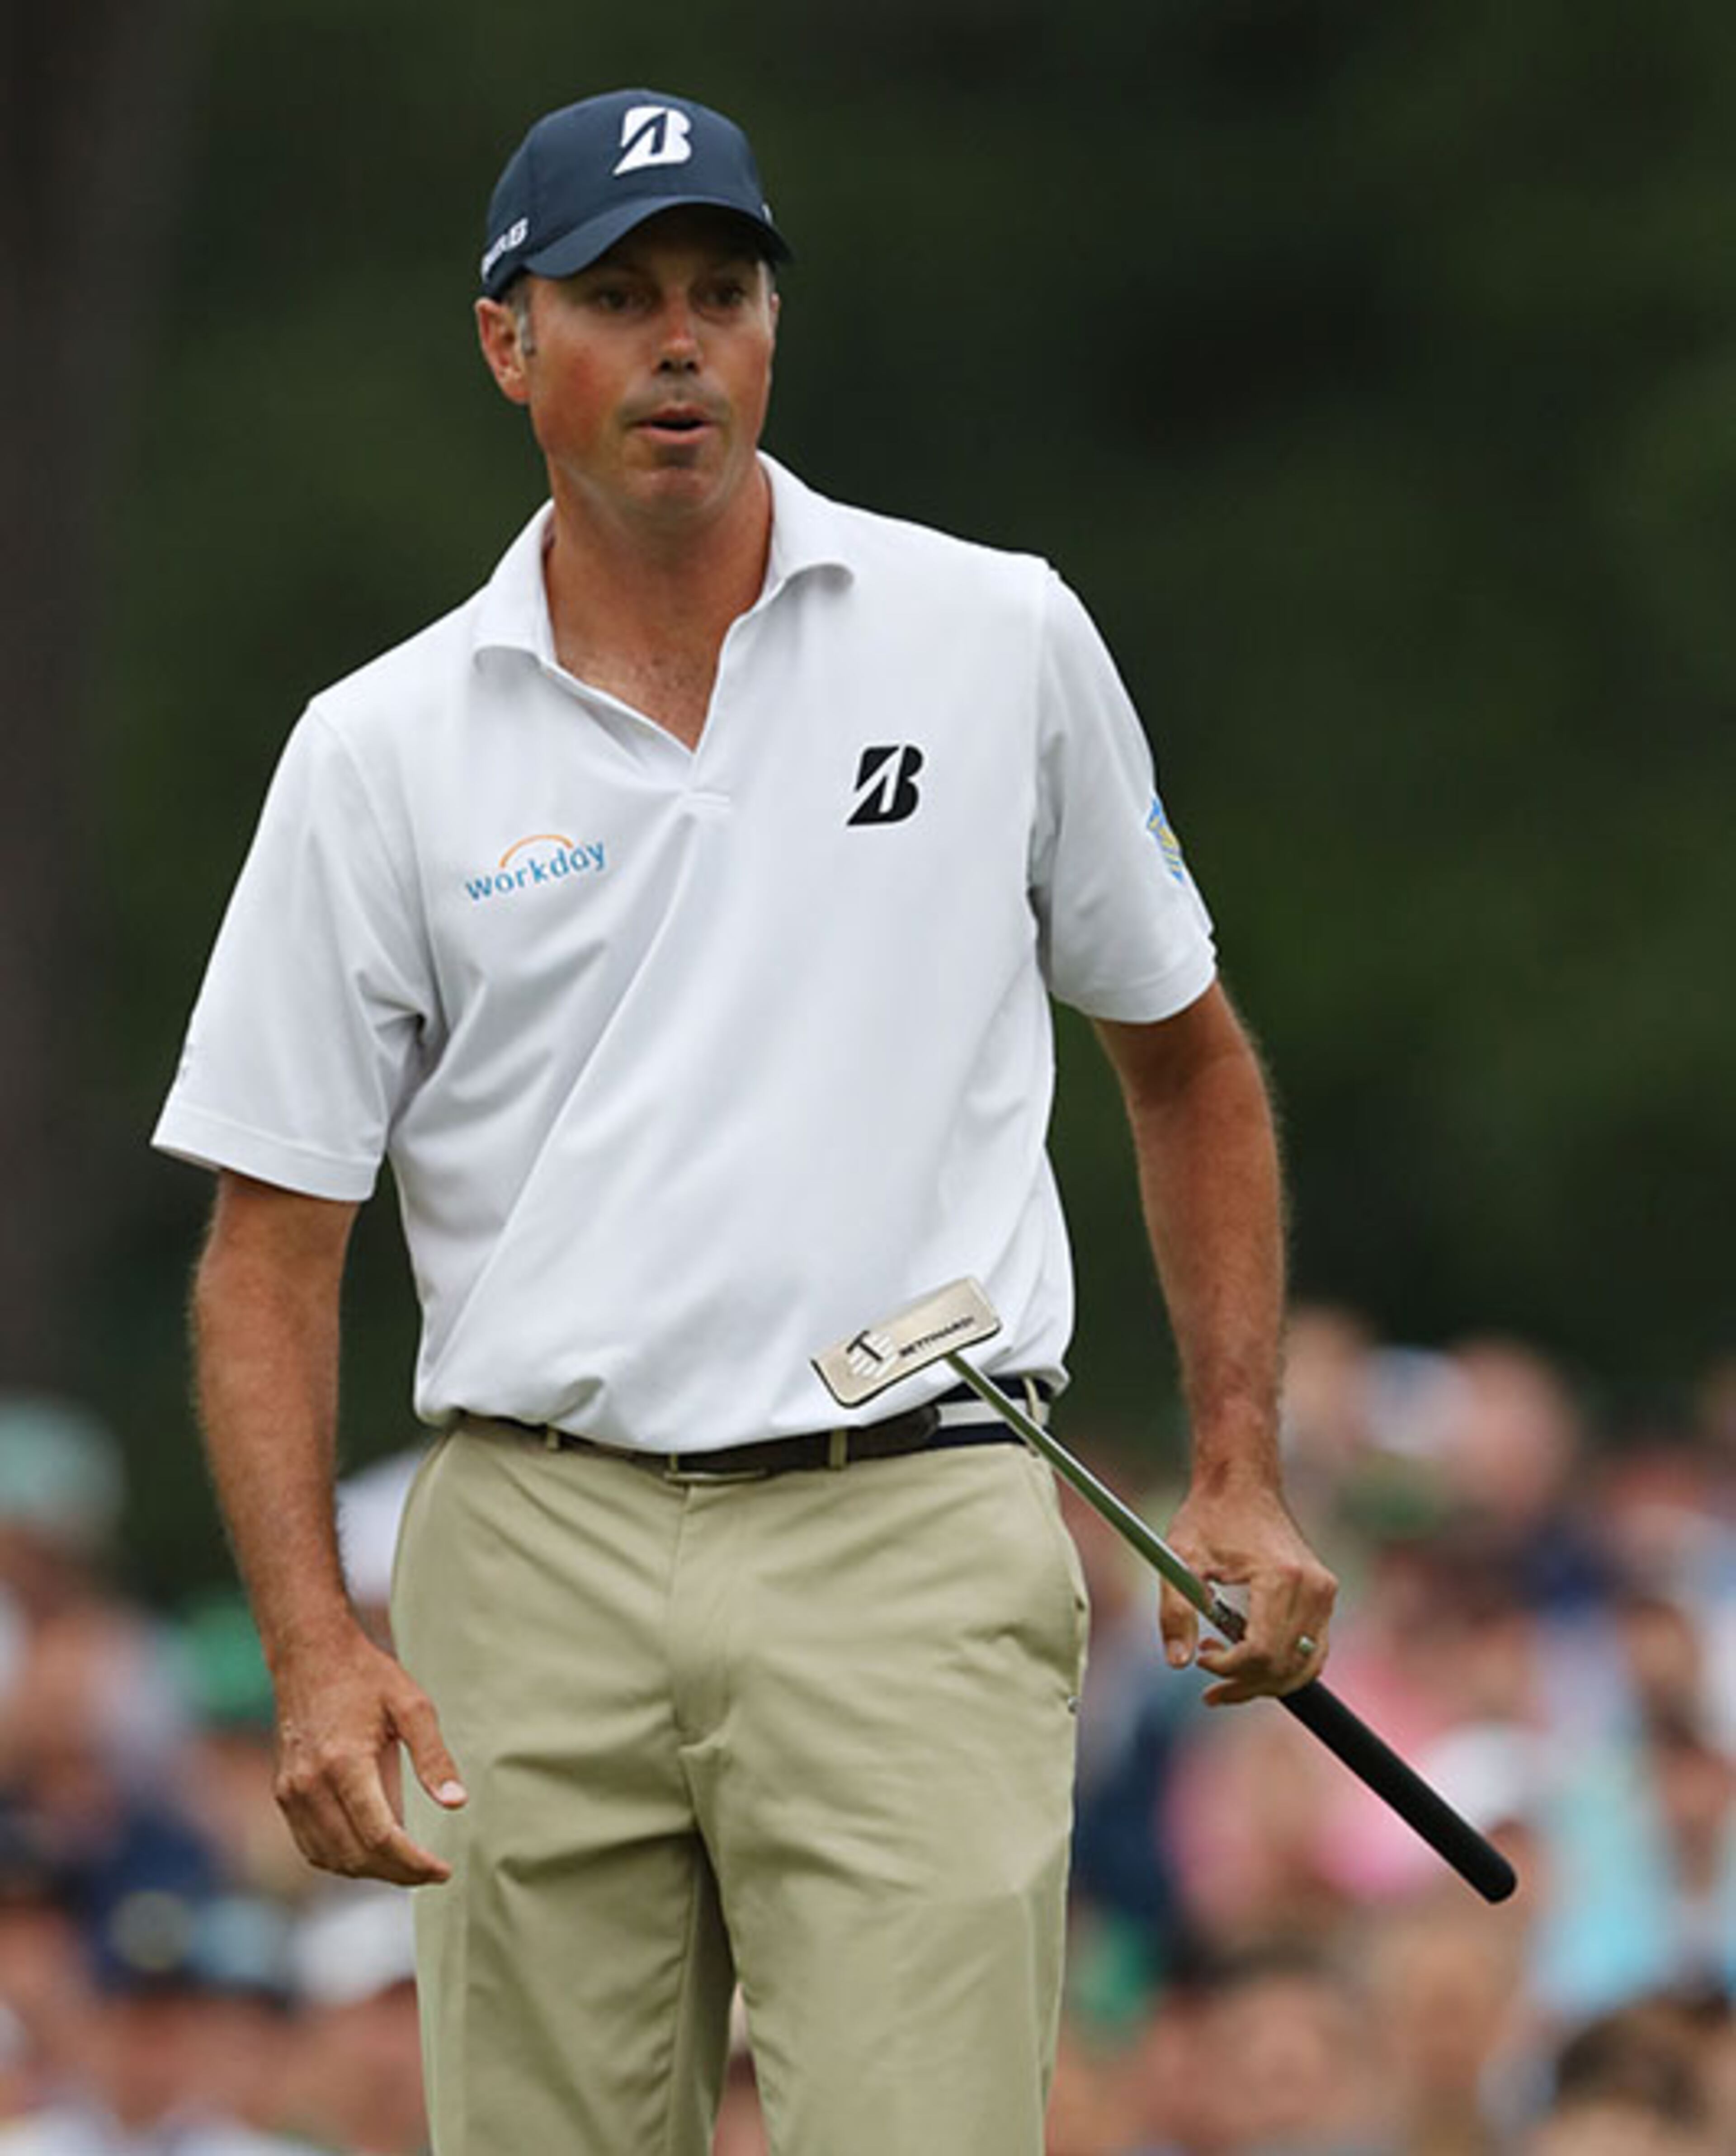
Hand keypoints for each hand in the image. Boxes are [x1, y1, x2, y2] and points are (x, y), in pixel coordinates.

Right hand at [272, 1626, 466, 1885]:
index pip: (380, 1837)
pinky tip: (371, 1853)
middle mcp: (309, 1785)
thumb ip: (433, 1757)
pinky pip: (311, 1845)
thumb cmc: (366, 1677)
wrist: (310, 1656)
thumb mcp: (412, 1706)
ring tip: (407, 1866)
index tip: (443, 1871)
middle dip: (398, 1873)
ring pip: (331, 1858)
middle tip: (431, 1873)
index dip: (414, 1863)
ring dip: (371, 1872)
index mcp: (343, 1764)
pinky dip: (341, 1859)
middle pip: (356, 1855)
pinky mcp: (283, 1794)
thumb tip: (457, 1803)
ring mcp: (290, 1793)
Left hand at [1159, 1478, 1336, 1704]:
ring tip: (1224, 1668)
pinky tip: (1249, 1657)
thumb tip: (1178, 1663)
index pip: (1261, 1651)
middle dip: (1244, 1683)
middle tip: (1207, 1672)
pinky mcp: (1325, 1595)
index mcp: (1280, 1577)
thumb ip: (1175, 1610)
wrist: (1243, 1483)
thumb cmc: (1209, 1517)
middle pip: (1284, 1666)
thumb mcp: (1180, 1558)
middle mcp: (1313, 1588)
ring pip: (1304, 1666)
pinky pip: (1313, 1651)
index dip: (1229, 1668)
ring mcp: (1325, 1593)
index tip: (1201, 1658)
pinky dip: (1285, 1666)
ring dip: (1265, 1681)